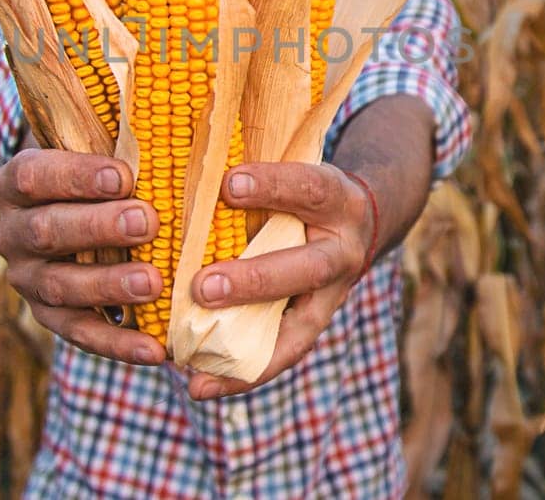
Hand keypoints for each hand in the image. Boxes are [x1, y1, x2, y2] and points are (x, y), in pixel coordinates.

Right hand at [0, 148, 167, 364]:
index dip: (76, 176)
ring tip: (154, 283)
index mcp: (17, 182)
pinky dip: (117, 344)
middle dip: (99, 228)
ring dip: (108, 285)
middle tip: (147, 222)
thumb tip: (164, 102)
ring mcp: (27, 279)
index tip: (124, 175)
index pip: (35, 176)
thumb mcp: (98, 143)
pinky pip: (80, 334)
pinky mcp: (49, 316)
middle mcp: (13, 232)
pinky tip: (154, 350)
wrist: (75, 210)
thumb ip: (119, 131)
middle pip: (48, 231)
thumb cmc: (100, 169)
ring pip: (61, 286)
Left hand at [184, 162, 376, 398]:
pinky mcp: (314, 325)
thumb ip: (253, 171)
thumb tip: (184, 160)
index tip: (228, 183)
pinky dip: (241, 375)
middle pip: (307, 269)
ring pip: (298, 328)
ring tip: (194, 360)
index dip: (272, 186)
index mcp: (337, 199)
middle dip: (255, 280)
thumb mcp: (295, 165)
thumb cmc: (304, 186)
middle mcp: (342, 251)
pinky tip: (199, 385)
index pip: (308, 188)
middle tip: (203, 286)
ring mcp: (333, 295)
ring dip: (245, 346)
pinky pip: (281, 355)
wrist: (360, 219)